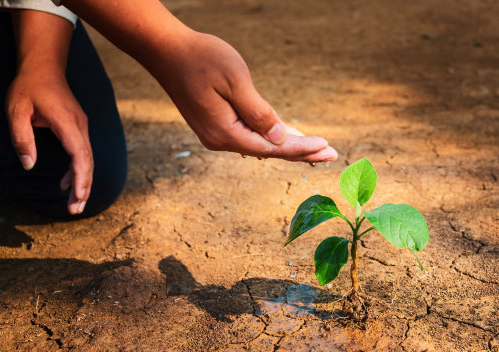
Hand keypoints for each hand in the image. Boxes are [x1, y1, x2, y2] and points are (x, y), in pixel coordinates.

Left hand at [6, 67, 92, 214]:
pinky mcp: (77, 128)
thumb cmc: (29, 86)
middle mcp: (80, 126)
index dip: (80, 178)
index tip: (78, 197)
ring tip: (74, 205)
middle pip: (87, 162)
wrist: (44, 66)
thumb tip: (29, 165)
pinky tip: (66, 184)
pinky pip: (81, 153)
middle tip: (75, 211)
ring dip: (82, 182)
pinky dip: (76, 171)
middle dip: (84, 188)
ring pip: (87, 160)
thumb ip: (22, 138)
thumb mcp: (16, 110)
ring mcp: (81, 127)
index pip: (80, 155)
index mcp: (67, 123)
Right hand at [150, 32, 337, 161]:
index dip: (302, 148)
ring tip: (316, 149)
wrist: (166, 51)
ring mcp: (216, 134)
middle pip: (268, 152)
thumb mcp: (236, 81)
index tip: (326, 147)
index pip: (272, 148)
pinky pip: (249, 136)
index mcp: (225, 132)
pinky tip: (287, 139)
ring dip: (288, 146)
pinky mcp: (215, 125)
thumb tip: (279, 139)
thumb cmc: (201, 59)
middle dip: (302, 152)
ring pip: (259, 145)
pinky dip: (270, 138)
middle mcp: (220, 140)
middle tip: (331, 154)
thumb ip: (259, 113)